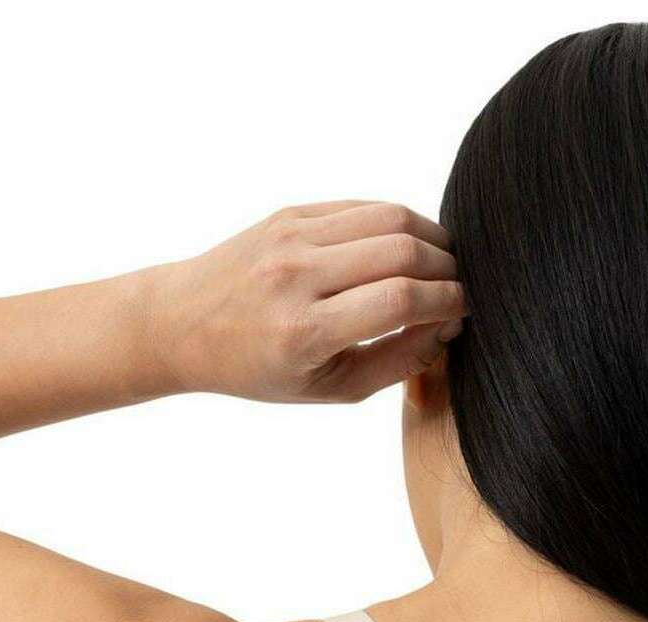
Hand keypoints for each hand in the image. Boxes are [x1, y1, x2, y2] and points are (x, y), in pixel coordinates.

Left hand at [148, 200, 466, 403]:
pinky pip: (361, 207)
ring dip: (430, 238)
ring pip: (388, 218)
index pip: (398, 302)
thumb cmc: (262, 368)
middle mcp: (297, 277)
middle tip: (457, 288)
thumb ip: (395, 362)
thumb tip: (447, 327)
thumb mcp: (330, 388)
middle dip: (445, 268)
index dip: (445, 302)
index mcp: (304, 332)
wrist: (185, 324)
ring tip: (442, 264)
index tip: (462, 311)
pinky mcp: (291, 214)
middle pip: (400, 252)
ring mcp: (292, 237)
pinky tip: (408, 248)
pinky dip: (397, 223)